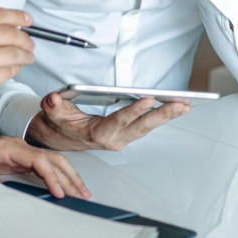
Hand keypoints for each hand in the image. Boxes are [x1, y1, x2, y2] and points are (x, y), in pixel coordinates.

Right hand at [0, 9, 34, 127]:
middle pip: (8, 32)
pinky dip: (15, 69)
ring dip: (25, 54)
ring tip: (28, 56)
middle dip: (24, 37)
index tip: (26, 18)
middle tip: (29, 41)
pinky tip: (16, 68)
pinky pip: (6, 72)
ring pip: (11, 53)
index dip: (16, 15)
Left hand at [0, 134, 90, 199]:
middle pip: (50, 157)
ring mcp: (20, 151)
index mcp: (2, 148)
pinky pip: (46, 164)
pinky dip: (60, 173)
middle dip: (68, 176)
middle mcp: (16, 146)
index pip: (35, 158)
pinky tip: (67, 185)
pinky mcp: (21, 159)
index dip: (49, 175)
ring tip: (82, 191)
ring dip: (69, 174)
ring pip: (52, 159)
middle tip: (81, 194)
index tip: (58, 191)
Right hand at [24, 91, 188, 151]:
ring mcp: (122, 138)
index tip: (149, 100)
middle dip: (163, 115)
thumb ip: (53, 106)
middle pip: (142, 127)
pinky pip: (147, 127)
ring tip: (185, 105)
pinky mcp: (127, 135)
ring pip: (148, 128)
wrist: (59, 138)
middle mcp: (114, 139)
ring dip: (167, 117)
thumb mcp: (52, 113)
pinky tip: (175, 109)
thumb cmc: (59, 124)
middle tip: (180, 104)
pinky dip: (162, 117)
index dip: (134, 111)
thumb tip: (53, 99)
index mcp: (98, 133)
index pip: (119, 120)